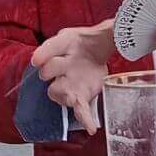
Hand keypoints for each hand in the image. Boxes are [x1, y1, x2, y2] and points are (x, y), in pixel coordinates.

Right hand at [33, 20, 116, 134]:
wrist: (94, 54)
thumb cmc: (89, 42)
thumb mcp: (101, 32)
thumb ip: (109, 32)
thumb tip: (119, 28)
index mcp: (64, 45)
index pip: (51, 47)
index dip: (43, 54)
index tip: (37, 61)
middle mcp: (61, 66)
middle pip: (48, 71)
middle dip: (50, 72)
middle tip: (49, 73)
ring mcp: (68, 83)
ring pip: (57, 92)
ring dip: (62, 95)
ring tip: (71, 99)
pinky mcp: (80, 96)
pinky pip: (79, 109)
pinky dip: (84, 119)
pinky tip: (91, 127)